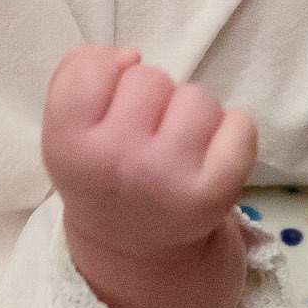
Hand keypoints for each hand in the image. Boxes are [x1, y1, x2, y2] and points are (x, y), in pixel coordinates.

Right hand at [42, 46, 256, 307]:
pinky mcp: (215, 192)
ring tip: (177, 148)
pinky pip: (240, 125)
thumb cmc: (104, 172)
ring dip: (191, 114)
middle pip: (148, 77)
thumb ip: (79, 75)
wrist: (136, 251)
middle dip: (151, 97)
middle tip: (144, 135)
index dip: (105, 76)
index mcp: (68, 145)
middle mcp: (113, 163)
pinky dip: (232, 134)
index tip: (107, 108)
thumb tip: (132, 57)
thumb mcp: (67, 128)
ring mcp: (166, 178)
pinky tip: (210, 157)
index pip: (90, 67)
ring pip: (195, 97)